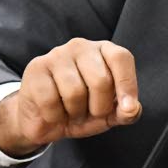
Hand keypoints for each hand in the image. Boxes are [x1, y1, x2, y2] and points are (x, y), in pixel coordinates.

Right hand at [0, 38, 140, 157]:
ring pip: (75, 92)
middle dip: (99, 107)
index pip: (121, 58)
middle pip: (100, 80)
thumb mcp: (109, 115)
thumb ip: (126, 112)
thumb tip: (131, 109)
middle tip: (91, 112)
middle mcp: (81, 47)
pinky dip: (55, 116)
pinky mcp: (35, 68)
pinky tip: (53, 112)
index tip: (128, 109)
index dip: (127, 85)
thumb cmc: (82, 110)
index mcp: (104, 51)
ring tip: (71, 110)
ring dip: (75, 112)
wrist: (44, 120)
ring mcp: (56, 55)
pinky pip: (50, 100)